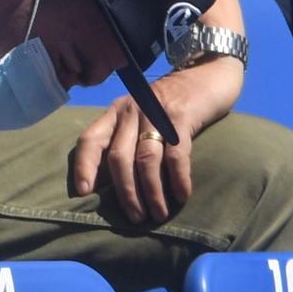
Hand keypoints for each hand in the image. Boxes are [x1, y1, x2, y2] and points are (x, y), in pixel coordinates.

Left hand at [67, 60, 241, 223]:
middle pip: (119, 157)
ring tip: (159, 214)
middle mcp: (132, 110)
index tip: (85, 193)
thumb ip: (129, 140)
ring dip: (151, 192)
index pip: (90, 139)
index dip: (84, 166)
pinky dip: (178, 179)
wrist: (208, 73)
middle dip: (125, 193)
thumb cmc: (172, 103)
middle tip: (136, 218)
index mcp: (116, 112)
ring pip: (146, 160)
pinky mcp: (182, 117)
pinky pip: (176, 155)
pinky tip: (181, 196)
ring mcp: (156, 112)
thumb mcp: (142, 115)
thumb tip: (119, 186)